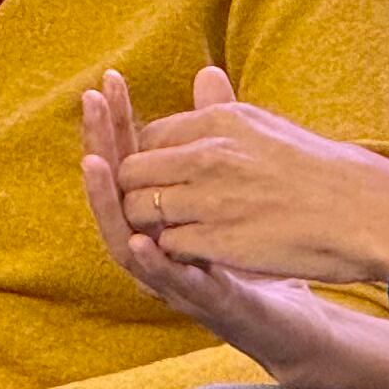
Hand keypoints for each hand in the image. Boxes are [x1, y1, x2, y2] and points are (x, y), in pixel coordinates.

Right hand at [81, 86, 378, 388]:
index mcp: (163, 216)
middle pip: (116, 194)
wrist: (298, 316)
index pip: (130, 160)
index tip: (108, 78)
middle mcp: (157, 248)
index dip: (118, 121)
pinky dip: (151, 263)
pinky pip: (170, 284)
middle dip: (100, 147)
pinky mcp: (206, 304)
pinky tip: (136, 240)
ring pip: (124, 242)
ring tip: (93, 164)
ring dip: (106, 203)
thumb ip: (217, 135)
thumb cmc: (260, 249)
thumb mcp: (236, 185)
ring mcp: (175, 279)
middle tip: (90, 104)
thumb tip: (206, 73)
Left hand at [99, 67, 388, 284]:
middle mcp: (207, 154)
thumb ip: (222, 107)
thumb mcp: (266, 125)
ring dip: (149, 224)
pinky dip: (172, 251)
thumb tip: (202, 75)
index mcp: (218, 120)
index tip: (163, 178)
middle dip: (136, 192)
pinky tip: (195, 251)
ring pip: (139, 210)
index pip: (147, 136)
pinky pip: (167, 244)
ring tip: (176, 230)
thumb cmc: (320, 170)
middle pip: (131, 172)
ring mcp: (209, 199)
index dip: (148, 161)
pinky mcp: (217, 241)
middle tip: (158, 208)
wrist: (365, 213)